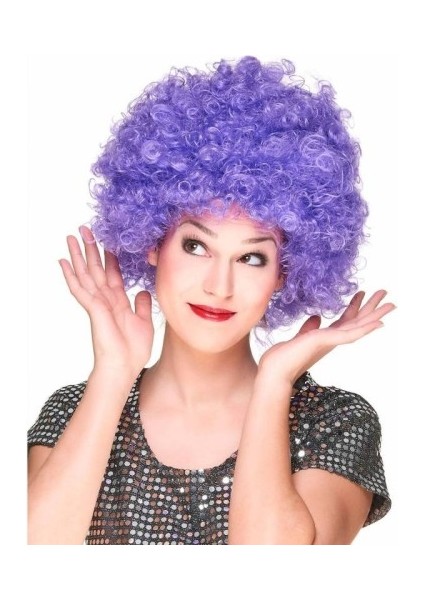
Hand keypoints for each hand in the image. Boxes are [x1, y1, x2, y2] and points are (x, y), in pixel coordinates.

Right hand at [59, 225, 153, 376]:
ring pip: (85, 274)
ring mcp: (97, 304)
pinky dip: (72, 275)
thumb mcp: (144, 322)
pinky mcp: (93, 309)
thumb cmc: (132, 350)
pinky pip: (80, 289)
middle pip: (96, 269)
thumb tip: (142, 291)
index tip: (107, 242)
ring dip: (78, 255)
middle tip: (84, 229)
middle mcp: (106, 299)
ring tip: (70, 237)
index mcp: (118, 301)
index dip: (110, 258)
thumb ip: (142, 305)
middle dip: (90, 249)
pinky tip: (63, 263)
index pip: (112, 274)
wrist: (124, 367)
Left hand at [257, 290, 395, 386]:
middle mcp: (331, 341)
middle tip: (384, 293)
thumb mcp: (299, 338)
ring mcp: (330, 342)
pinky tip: (378, 322)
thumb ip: (309, 328)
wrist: (274, 372)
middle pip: (356, 321)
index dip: (354, 307)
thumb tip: (316, 317)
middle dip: (371, 308)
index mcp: (325, 339)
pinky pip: (350, 334)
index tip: (361, 293)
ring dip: (375, 314)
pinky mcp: (326, 342)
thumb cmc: (282, 359)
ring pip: (359, 326)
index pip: (344, 321)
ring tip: (391, 304)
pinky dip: (365, 328)